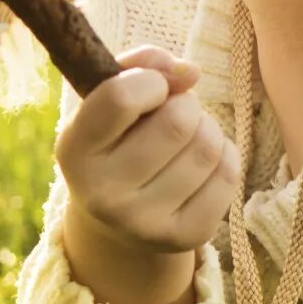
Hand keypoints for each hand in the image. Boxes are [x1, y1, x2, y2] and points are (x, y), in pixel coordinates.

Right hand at [55, 45, 241, 260]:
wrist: (117, 222)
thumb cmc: (116, 142)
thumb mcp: (108, 100)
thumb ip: (142, 65)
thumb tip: (190, 72)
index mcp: (74, 152)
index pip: (121, 98)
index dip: (149, 80)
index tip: (150, 88)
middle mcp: (103, 194)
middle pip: (178, 121)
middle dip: (185, 105)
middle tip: (173, 115)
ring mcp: (144, 223)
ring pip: (208, 146)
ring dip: (206, 128)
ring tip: (187, 138)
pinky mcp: (184, 238)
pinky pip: (228, 173)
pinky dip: (224, 155)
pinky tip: (201, 164)